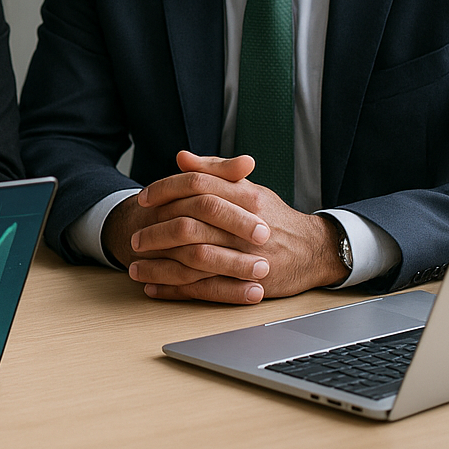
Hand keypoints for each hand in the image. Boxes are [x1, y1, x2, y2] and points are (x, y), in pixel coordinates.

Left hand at [108, 151, 345, 303]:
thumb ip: (214, 172)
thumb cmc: (274, 217)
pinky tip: (154, 288)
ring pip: (194, 261)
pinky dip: (175, 290)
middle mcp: (245, 227)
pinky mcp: (248, 285)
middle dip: (157, 232)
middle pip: (191, 225)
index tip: (144, 199)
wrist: (313, 251)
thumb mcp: (248, 188)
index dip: (166, 190)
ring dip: (160, 266)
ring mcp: (247, 258)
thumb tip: (181, 158)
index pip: (198, 187)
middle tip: (135, 237)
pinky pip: (204, 290)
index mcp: (245, 198)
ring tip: (135, 267)